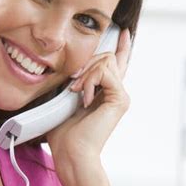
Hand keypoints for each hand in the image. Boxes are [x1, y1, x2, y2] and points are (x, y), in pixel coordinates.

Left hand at [46, 28, 131, 165]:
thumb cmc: (63, 135)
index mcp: (105, 93)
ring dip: (84, 74)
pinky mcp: (120, 99)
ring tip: (75, 94)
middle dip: (85, 65)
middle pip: (106, 56)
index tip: (122, 32)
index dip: (121, 46)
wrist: (71, 154)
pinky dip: (89, 82)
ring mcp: (120, 96)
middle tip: (71, 87)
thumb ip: (71, 83)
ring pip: (105, 61)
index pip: (117, 64)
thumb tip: (68, 68)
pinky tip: (84, 99)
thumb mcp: (63, 101)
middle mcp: (116, 93)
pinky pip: (105, 72)